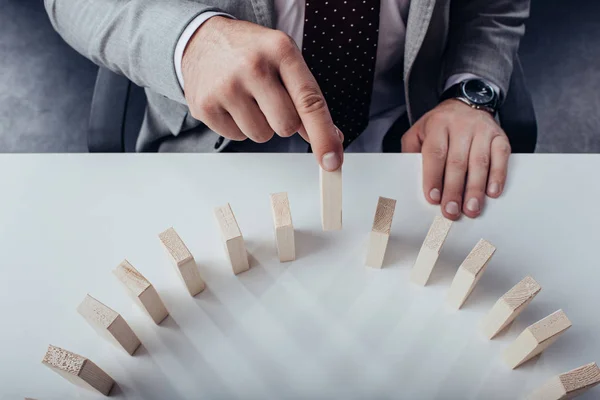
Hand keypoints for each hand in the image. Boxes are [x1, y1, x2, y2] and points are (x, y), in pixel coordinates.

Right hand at [182, 16, 343, 170]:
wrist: (201, 40)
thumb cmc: (250, 52)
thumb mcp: (283, 60)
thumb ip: (307, 97)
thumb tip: (332, 138)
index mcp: (280, 50)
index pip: (309, 101)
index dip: (323, 135)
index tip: (332, 160)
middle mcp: (252, 66)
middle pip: (286, 126)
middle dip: (284, 121)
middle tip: (270, 99)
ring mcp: (226, 86)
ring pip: (262, 135)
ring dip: (260, 124)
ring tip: (247, 98)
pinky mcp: (205, 106)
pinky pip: (237, 137)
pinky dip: (238, 126)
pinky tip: (230, 102)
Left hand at [402, 99, 510, 219]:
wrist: (467, 103)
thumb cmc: (439, 126)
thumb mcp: (418, 133)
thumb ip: (411, 153)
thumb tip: (408, 181)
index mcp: (438, 125)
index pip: (435, 153)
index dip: (434, 177)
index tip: (433, 198)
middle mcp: (461, 125)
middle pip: (457, 162)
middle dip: (454, 190)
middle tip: (452, 211)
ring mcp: (482, 130)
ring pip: (480, 162)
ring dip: (476, 189)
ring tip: (472, 209)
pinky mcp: (499, 136)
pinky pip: (501, 156)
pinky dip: (498, 175)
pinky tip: (492, 192)